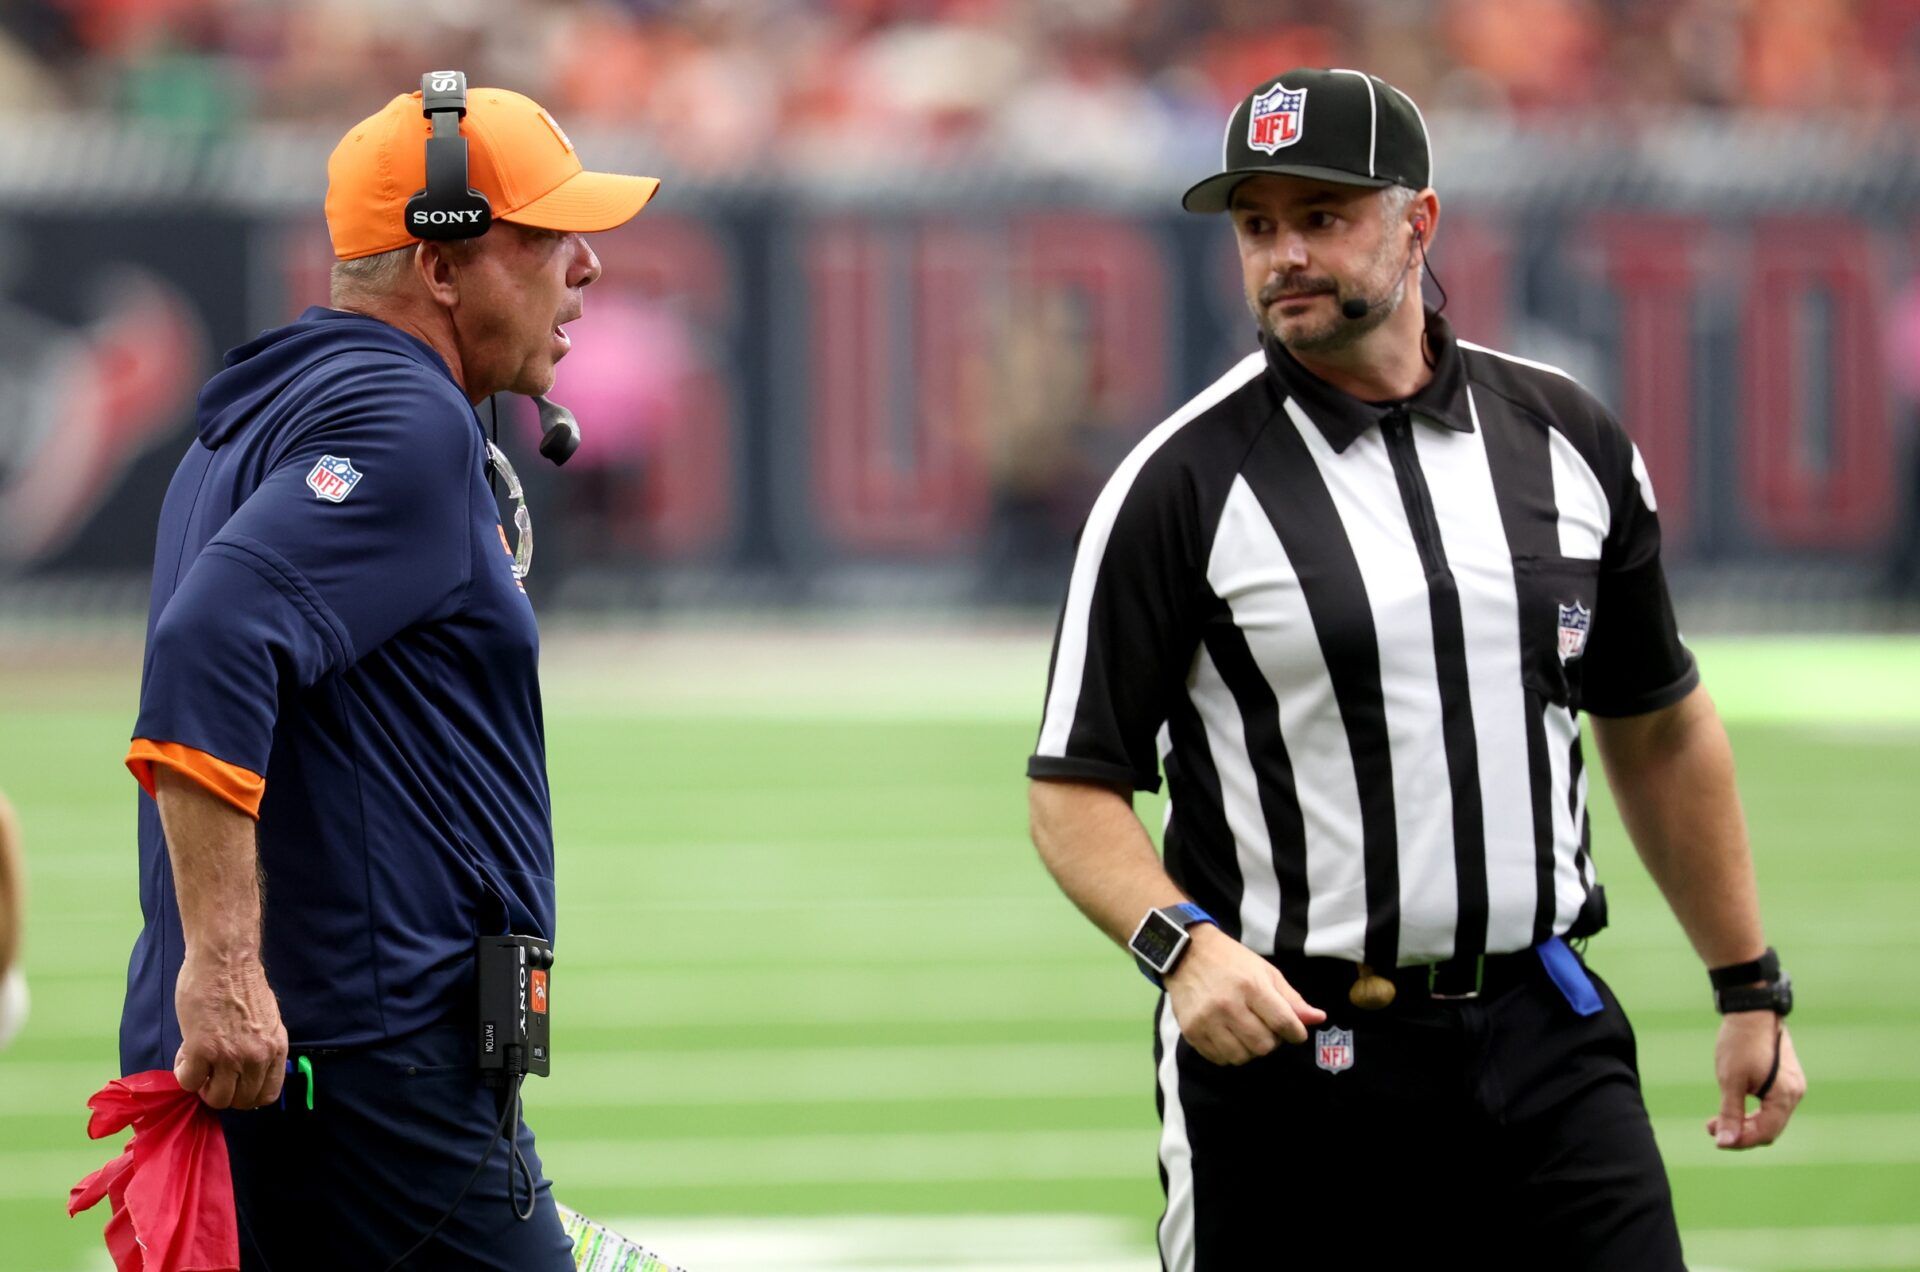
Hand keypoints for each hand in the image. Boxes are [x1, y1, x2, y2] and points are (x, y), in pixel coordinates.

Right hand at [173, 950, 286, 1109]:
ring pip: (214, 1098)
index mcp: (276, 1048)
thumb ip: (261, 1046)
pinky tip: (185, 1055)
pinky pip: (188, 1081)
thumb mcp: (267, 1020)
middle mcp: (257, 1057)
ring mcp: (230, 1056)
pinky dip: (183, 1073)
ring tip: (198, 1063)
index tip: (232, 1084)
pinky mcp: (201, 1049)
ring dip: (202, 1086)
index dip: (245, 1095)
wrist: (225, 959)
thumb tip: (246, 1069)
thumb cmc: (243, 983)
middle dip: (222, 1091)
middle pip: (240, 1101)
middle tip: (210, 1073)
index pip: (267, 1095)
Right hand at [1165, 926, 1326, 1064]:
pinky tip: (1228, 1035)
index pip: (1284, 1023)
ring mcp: (1207, 1020)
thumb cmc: (1232, 961)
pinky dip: (1228, 1052)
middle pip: (1263, 1046)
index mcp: (1251, 986)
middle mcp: (1228, 1005)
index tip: (1295, 1033)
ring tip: (1246, 1032)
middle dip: (1271, 1041)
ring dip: (1249, 1049)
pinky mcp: (1191, 1031)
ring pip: (1241, 1056)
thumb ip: (1292, 999)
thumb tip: (1318, 1019)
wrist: (1186, 953)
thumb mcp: (1265, 971)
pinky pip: (1219, 1058)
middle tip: (1266, 1028)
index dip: (1296, 1033)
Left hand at [1706, 1012, 1803, 1149]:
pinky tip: (1733, 1107)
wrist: (1751, 1011)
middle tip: (1712, 1128)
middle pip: (1769, 1128)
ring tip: (1717, 1120)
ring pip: (1770, 1117)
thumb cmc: (1740, 1043)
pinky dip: (1753, 1111)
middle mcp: (1794, 1094)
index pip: (1766, 1133)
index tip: (1717, 1140)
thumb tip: (1724, 1142)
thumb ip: (1730, 1113)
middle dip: (1741, 1132)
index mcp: (1785, 1096)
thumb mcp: (1730, 1080)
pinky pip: (1771, 1105)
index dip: (1741, 1140)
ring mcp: (1792, 1086)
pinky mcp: (1785, 1079)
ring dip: (1745, 1122)